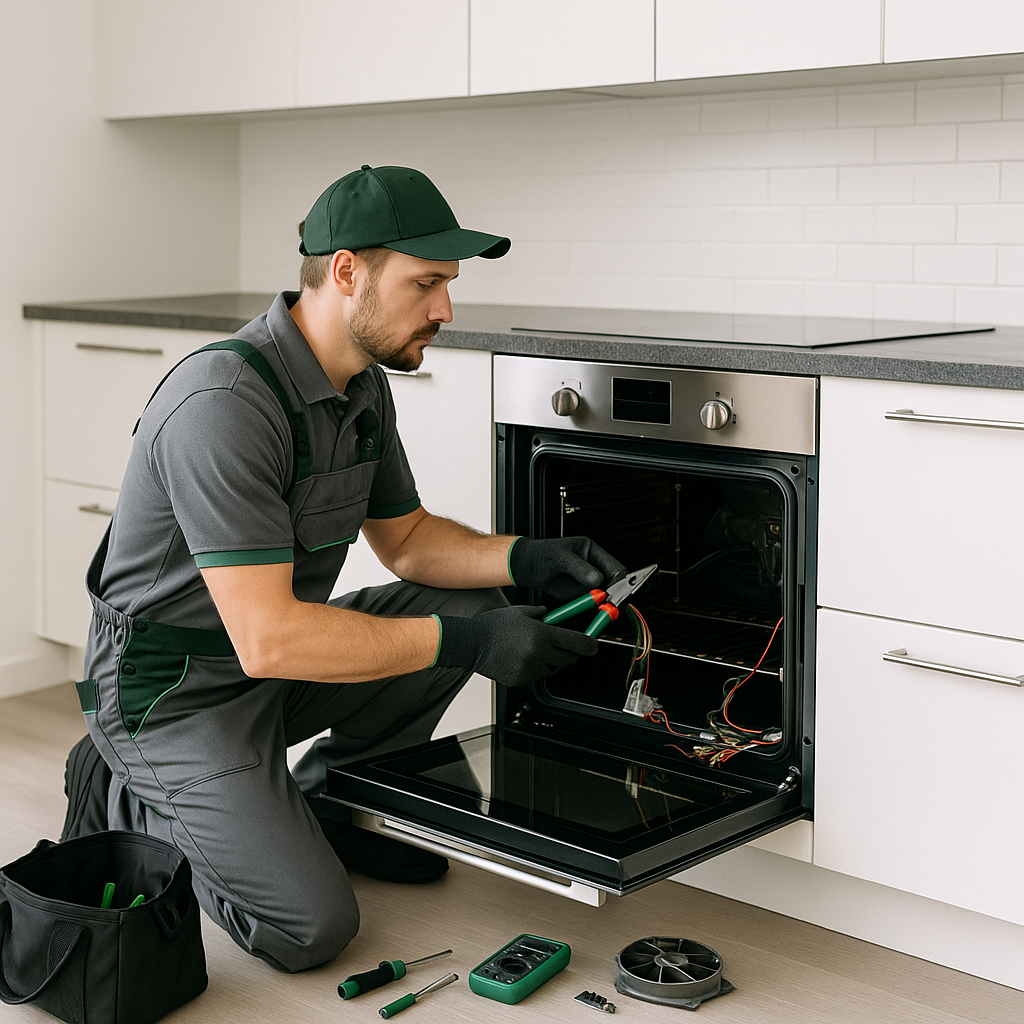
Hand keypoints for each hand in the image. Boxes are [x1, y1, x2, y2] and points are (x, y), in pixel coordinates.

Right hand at [435, 605, 598, 686]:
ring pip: (551, 669)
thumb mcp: (520, 612)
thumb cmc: (493, 625)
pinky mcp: (519, 680)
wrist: (471, 643)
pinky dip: (535, 669)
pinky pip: (536, 676)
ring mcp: (528, 669)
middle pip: (567, 659)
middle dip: (570, 654)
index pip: (576, 642)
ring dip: (551, 661)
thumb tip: (554, 614)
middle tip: (566, 647)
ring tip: (535, 650)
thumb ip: (541, 613)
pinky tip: (523, 658)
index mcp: (540, 634)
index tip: (594, 646)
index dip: (589, 645)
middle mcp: (537, 653)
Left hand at [508, 536, 625, 602]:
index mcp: (591, 551)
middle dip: (613, 595)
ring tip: (603, 611)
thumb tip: (598, 579)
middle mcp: (592, 566)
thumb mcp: (559, 558)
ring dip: (604, 604)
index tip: (615, 593)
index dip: (618, 581)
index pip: (614, 567)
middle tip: (610, 605)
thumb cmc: (539, 554)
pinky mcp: (578, 594)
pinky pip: (590, 604)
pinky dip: (593, 610)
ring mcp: (586, 581)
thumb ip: (579, 568)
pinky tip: (594, 614)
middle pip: (613, 583)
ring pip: (604, 596)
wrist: (523, 567)